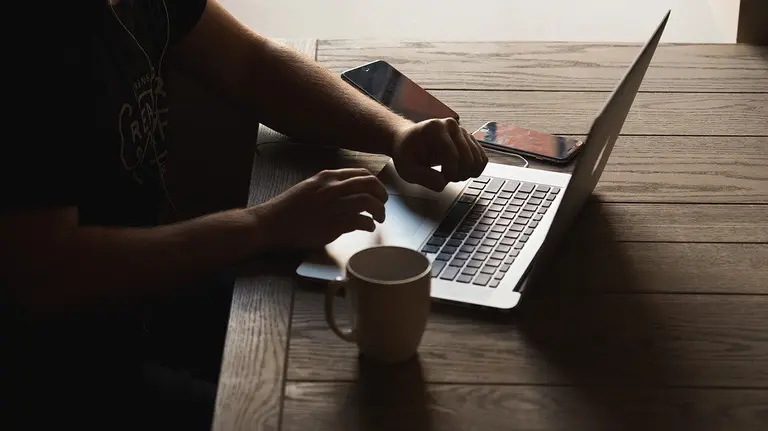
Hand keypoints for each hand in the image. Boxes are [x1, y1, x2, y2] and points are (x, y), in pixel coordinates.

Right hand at [254, 168, 387, 249]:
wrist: (271, 223)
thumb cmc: (288, 208)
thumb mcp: (309, 187)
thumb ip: (328, 187)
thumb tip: (347, 191)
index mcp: (327, 177)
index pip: (361, 174)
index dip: (374, 183)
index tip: (377, 192)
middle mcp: (333, 188)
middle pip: (370, 184)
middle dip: (382, 194)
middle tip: (383, 204)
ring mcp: (334, 206)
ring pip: (369, 201)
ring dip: (379, 211)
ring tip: (379, 218)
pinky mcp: (334, 224)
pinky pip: (361, 221)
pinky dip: (369, 224)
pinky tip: (369, 228)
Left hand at [390, 118, 488, 191]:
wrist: (408, 142)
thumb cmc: (407, 154)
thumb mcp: (407, 169)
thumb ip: (423, 178)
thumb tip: (442, 184)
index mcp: (435, 128)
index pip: (452, 155)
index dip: (449, 174)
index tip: (440, 180)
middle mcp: (451, 125)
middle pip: (468, 158)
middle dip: (459, 174)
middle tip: (446, 178)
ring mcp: (462, 131)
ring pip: (478, 159)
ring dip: (467, 173)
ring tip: (452, 174)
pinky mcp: (469, 139)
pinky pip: (482, 158)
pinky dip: (475, 170)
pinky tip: (461, 172)